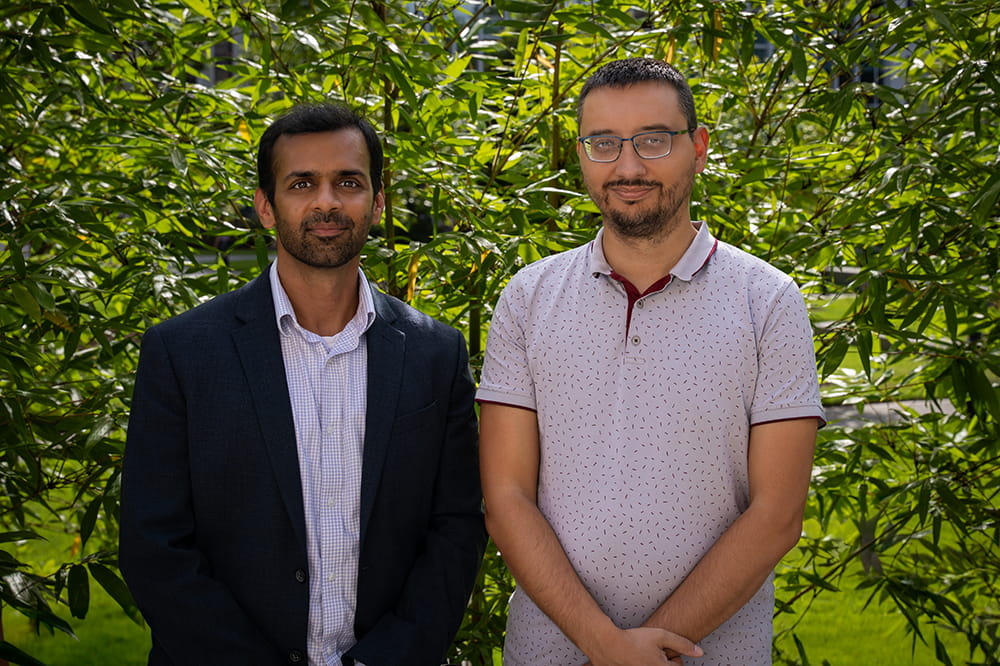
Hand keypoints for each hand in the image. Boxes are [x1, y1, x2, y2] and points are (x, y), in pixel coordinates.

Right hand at [582, 626, 702, 665]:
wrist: (608, 645)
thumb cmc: (633, 640)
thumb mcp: (661, 636)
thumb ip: (682, 644)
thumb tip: (700, 652)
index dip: (672, 656)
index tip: (663, 651)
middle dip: (661, 661)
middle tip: (652, 652)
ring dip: (650, 663)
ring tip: (642, 656)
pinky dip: (640, 664)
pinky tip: (634, 659)